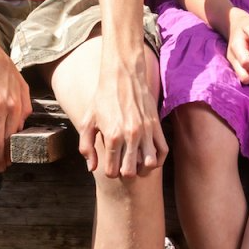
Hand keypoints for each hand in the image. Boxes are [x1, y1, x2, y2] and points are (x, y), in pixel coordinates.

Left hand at [81, 55, 167, 178]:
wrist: (122, 77)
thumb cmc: (102, 99)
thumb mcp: (87, 122)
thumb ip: (86, 147)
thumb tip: (91, 167)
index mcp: (112, 137)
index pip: (113, 171)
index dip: (110, 171)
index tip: (109, 165)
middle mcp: (130, 137)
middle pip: (131, 172)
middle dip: (124, 172)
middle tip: (122, 164)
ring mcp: (146, 132)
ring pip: (149, 164)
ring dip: (142, 167)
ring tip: (135, 161)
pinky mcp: (156, 126)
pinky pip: (163, 151)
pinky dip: (157, 159)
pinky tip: (148, 155)